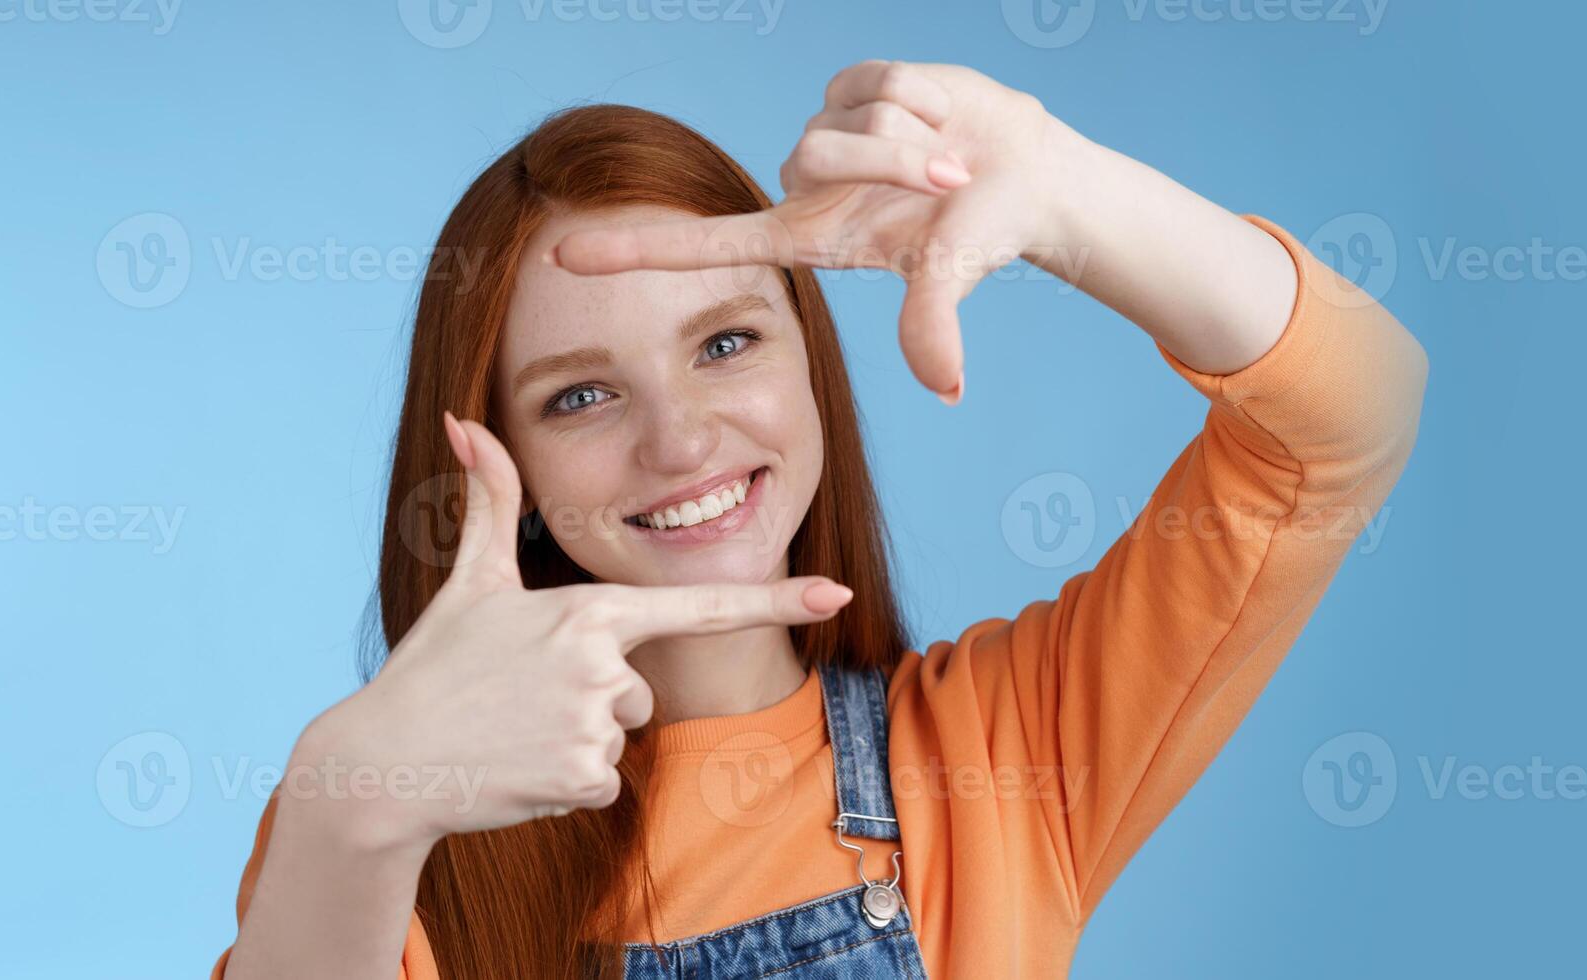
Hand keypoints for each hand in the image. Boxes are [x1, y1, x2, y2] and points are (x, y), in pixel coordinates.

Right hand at [297, 413, 854, 849]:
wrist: (382, 763)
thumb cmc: (430, 668)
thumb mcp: (468, 584)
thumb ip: (489, 503)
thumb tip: (466, 421)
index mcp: (588, 610)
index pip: (698, 603)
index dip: (775, 597)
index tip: (835, 592)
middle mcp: (602, 663)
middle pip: (639, 690)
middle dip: (592, 701)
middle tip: (519, 700)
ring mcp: (595, 723)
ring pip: (620, 739)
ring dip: (574, 743)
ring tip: (511, 732)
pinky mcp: (583, 778)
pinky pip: (602, 784)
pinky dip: (562, 784)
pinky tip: (514, 769)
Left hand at [550, 61, 1077, 403]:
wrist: (1025, 176)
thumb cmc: (981, 232)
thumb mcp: (951, 274)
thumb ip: (934, 322)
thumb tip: (948, 386)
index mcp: (807, 236)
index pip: (704, 246)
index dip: (635, 252)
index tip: (560, 255)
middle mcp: (806, 184)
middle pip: (817, 156)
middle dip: (895, 164)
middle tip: (947, 179)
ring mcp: (826, 131)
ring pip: (852, 118)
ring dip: (916, 135)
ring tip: (947, 156)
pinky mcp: (852, 84)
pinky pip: (880, 78)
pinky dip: (926, 95)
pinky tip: (941, 115)